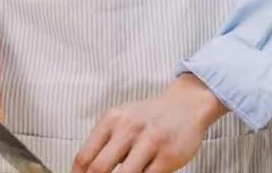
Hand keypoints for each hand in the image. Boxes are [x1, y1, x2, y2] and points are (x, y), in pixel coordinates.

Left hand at [72, 74, 226, 172]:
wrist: (186, 105)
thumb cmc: (150, 117)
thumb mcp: (122, 120)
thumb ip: (105, 142)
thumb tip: (86, 171)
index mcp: (112, 120)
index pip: (84, 156)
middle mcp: (128, 128)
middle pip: (99, 168)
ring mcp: (149, 142)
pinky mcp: (168, 156)